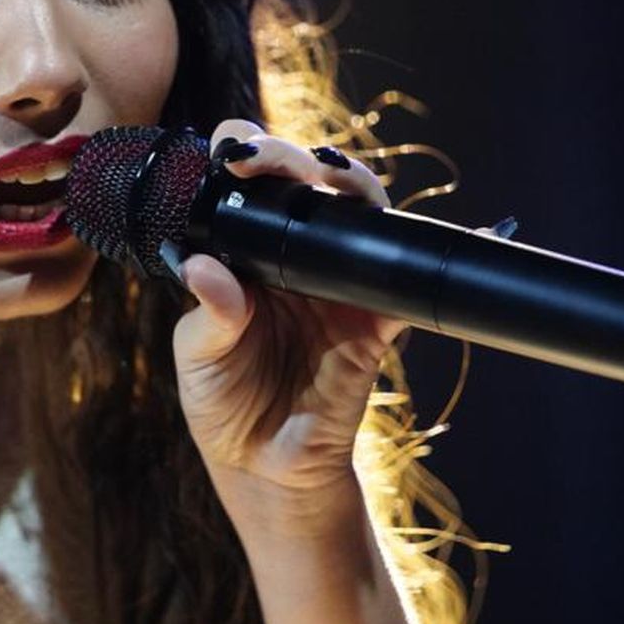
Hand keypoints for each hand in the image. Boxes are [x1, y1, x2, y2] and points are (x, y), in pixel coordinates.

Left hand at [169, 119, 407, 530]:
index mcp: (248, 256)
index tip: (230, 154)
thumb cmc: (225, 405)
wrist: (266, 470)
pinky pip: (405, 285)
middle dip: (292, 157)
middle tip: (273, 160)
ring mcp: (340, 286)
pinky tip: (425, 235)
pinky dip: (416, 261)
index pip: (249, 188)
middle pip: (308, 185)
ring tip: (328, 173)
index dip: (245, 156)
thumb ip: (207, 315)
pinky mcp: (375, 322)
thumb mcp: (197, 359)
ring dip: (350, 184)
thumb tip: (204, 268)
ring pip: (359, 214)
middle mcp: (296, 259)